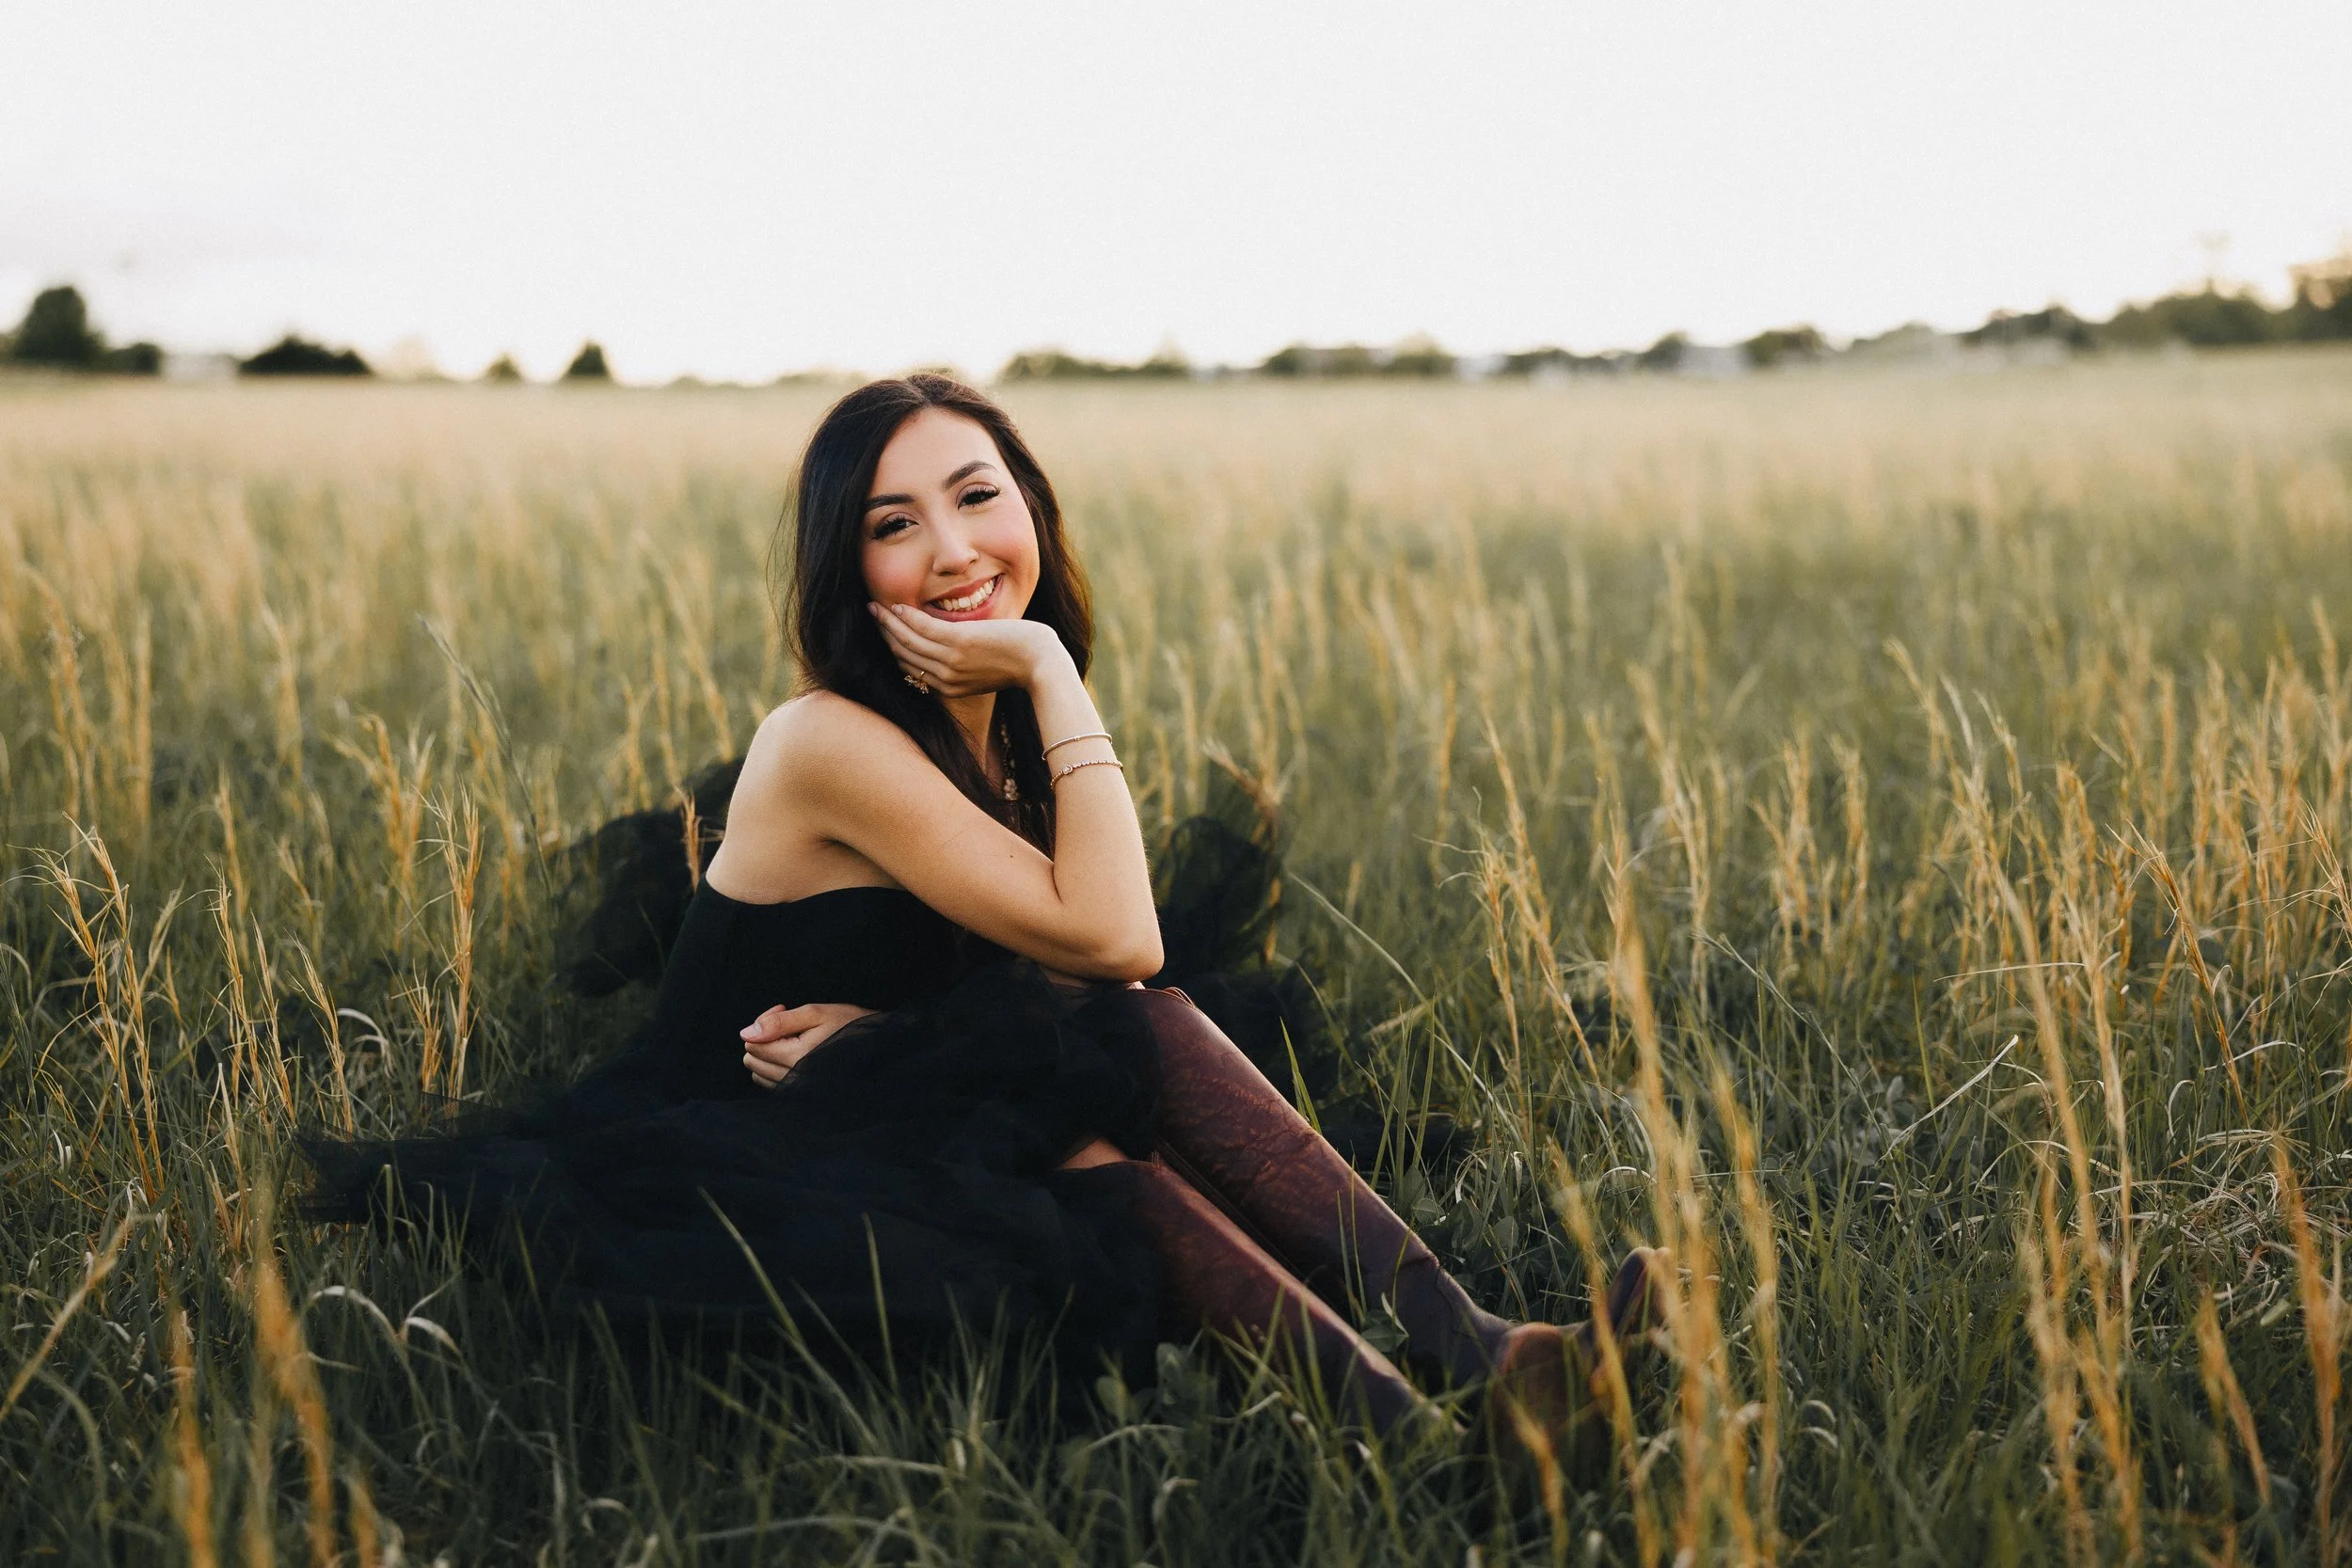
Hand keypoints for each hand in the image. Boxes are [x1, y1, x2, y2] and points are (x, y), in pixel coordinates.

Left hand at [740, 1001, 877, 1087]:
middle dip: (764, 1038)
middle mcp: (795, 1080)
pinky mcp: (801, 1095)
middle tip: (790, 1023)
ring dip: (768, 1054)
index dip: (764, 1022)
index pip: (753, 1044)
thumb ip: (779, 1022)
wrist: (877, 1046)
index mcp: (797, 1058)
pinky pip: (771, 1084)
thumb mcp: (816, 1013)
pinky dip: (775, 1067)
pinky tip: (794, 1053)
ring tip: (793, 1038)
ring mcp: (797, 1091)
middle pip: (752, 1060)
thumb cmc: (850, 1025)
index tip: (785, 1009)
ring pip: (758, 1074)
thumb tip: (746, 1033)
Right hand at [870, 602, 1069, 698]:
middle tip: (872, 616)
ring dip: (888, 623)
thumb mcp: (985, 670)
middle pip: (905, 655)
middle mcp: (945, 678)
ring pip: (908, 641)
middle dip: (885, 635)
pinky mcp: (959, 644)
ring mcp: (951, 661)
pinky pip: (923, 628)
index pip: (912, 668)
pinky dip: (906, 617)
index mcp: (951, 687)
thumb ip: (965, 663)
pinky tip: (895, 606)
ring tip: (875, 609)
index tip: (885, 633)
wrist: (1042, 665)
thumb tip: (956, 648)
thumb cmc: (1021, 664)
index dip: (895, 649)